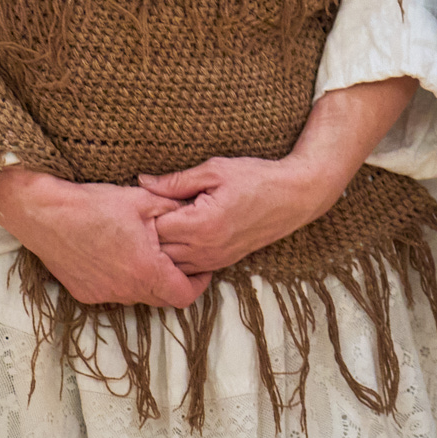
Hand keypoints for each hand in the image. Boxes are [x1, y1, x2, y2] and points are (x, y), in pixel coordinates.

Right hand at [0, 166, 210, 308]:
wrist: (45, 214)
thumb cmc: (94, 205)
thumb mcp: (143, 201)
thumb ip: (175, 212)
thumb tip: (196, 215)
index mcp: (145, 271)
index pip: (184, 296)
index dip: (199, 284)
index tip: (202, 268)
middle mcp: (125, 291)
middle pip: (161, 298)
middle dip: (174, 281)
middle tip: (177, 257)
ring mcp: (103, 295)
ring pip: (137, 296)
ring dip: (147, 279)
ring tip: (146, 251)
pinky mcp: (85, 293)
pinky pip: (114, 292)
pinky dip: (123, 279)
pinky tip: (117, 254)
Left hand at [140, 156, 341, 273]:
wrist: (294, 197)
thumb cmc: (256, 178)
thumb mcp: (215, 170)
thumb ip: (176, 180)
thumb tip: (142, 181)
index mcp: (201, 224)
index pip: (155, 228)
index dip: (147, 212)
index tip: (149, 197)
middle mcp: (206, 249)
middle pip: (159, 251)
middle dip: (151, 232)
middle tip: (152, 211)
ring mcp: (215, 260)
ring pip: (171, 265)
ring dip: (163, 247)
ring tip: (167, 221)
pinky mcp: (222, 263)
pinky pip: (188, 268)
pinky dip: (178, 255)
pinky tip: (182, 234)